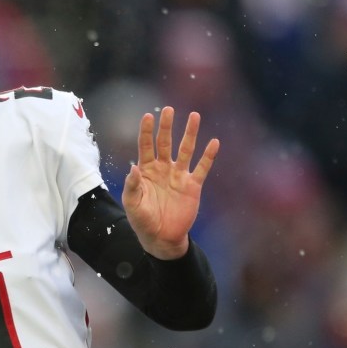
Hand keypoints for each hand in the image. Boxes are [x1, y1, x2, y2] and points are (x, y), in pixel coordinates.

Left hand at [121, 106, 219, 258]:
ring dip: (190, 134)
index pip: (145, 146)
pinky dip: (208, 156)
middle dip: (167, 126)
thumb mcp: (132, 204)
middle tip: (170, 110)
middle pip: (165, 143)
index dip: (147, 131)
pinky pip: (202, 168)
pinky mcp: (193, 185)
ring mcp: (178, 176)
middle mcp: (163, 169)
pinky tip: (213, 142)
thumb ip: (132, 186)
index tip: (148, 116)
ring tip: (195, 116)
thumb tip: (133, 167)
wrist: (162, 238)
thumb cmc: (143, 220)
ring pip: (185, 150)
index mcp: (146, 171)